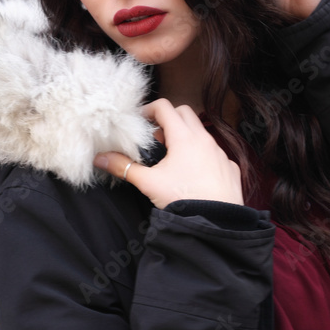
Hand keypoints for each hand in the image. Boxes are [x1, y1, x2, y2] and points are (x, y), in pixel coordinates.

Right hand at [93, 99, 244, 209]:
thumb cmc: (183, 199)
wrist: (216, 222)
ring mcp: (220, 153)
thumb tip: (99, 159)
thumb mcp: (149, 183)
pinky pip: (215, 153)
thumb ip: (123, 167)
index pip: (165, 107)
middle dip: (169, 119)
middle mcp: (205, 139)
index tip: (140, 122)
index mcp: (184, 137)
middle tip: (156, 139)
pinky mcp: (230, 167)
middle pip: (185, 113)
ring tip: (173, 158)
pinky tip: (195, 174)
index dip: (149, 110)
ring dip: (186, 137)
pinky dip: (202, 155)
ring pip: (202, 133)